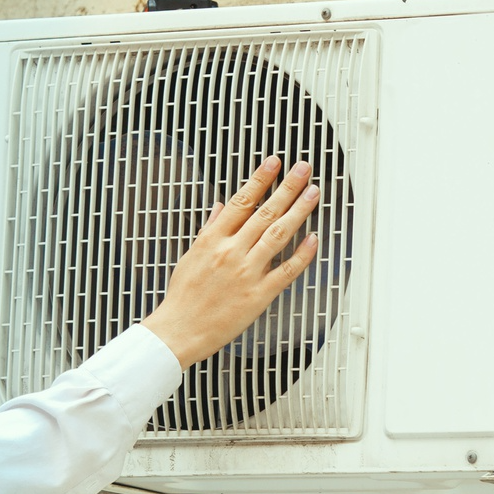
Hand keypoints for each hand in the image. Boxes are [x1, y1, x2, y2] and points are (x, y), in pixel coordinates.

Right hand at [142, 157, 320, 368]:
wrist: (178, 331)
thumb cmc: (182, 298)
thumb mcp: (190, 256)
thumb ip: (209, 229)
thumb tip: (221, 207)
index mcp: (212, 241)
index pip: (241, 201)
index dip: (261, 179)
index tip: (275, 163)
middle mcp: (231, 253)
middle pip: (265, 213)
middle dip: (288, 187)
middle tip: (304, 170)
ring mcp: (247, 273)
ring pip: (279, 235)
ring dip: (300, 211)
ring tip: (314, 193)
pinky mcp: (259, 295)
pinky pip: (286, 271)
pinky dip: (302, 254)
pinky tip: (314, 238)